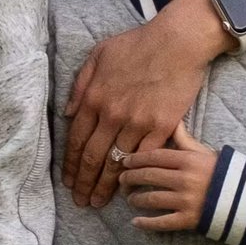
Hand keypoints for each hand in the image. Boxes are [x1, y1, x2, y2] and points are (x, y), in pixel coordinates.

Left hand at [62, 0, 226, 206]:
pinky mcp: (161, 127)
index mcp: (93, 97)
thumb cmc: (138, 44)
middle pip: (92, 158)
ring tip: (98, 203)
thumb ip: (80, 84)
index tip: (68, 182)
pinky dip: (134, 176)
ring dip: (105, 187)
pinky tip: (127, 190)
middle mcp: (111, 114)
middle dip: (83, 183)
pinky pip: (144, 159)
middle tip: (80, 202)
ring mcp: (137, 123)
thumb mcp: (98, 55)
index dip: (70, 165)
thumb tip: (68, 112)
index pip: (76, 140)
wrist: (178, 42)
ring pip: (116, 163)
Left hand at [117, 123, 217, 234]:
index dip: (136, 159)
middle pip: (148, 176)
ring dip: (136, 199)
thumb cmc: (223, 172)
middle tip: (122, 180)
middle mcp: (185, 179)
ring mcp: (186, 200)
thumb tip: (172, 119)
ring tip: (130, 199)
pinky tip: (135, 222)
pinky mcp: (189, 219)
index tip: (124, 161)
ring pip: (151, 199)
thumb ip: (184, 139)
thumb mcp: (204, 152)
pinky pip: (162, 222)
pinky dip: (146, 223)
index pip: (154, 156)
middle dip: (130, 178)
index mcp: (188, 160)